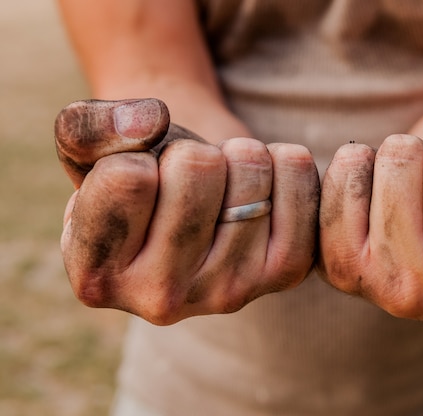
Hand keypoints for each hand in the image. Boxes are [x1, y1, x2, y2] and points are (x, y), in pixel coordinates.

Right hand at [55, 99, 319, 324]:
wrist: (195, 197)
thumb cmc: (139, 171)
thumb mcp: (89, 145)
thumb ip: (89, 126)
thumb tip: (151, 121)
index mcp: (97, 278)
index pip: (129, 177)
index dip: (139, 152)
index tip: (143, 177)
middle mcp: (161, 300)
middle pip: (197, 167)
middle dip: (193, 152)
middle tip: (187, 180)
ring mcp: (228, 292)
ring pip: (250, 167)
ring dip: (237, 155)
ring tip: (222, 186)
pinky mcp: (284, 272)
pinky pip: (297, 177)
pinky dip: (285, 160)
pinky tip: (264, 184)